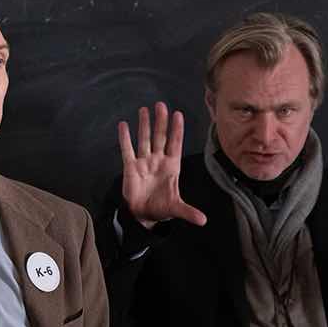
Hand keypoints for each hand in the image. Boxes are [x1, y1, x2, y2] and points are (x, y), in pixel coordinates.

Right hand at [118, 102, 206, 228]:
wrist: (143, 214)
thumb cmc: (161, 207)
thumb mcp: (176, 208)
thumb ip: (188, 212)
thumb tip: (203, 221)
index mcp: (172, 167)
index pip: (175, 144)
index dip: (177, 130)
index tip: (178, 115)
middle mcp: (158, 161)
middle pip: (160, 138)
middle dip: (160, 122)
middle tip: (161, 105)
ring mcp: (144, 162)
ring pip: (144, 140)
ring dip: (144, 125)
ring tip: (144, 109)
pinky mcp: (130, 167)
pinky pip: (127, 150)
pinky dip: (125, 138)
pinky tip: (124, 125)